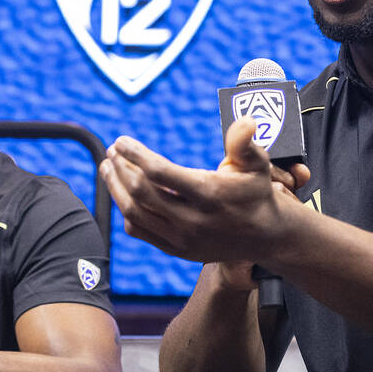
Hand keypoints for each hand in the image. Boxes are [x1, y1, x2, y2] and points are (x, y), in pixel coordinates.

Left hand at [100, 118, 310, 264]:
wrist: (265, 236)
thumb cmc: (256, 192)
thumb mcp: (257, 164)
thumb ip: (245, 143)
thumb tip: (246, 121)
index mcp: (210, 195)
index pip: (160, 173)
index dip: (135, 155)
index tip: (121, 140)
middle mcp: (193, 221)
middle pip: (141, 193)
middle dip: (120, 169)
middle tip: (112, 151)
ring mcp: (183, 239)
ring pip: (134, 213)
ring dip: (115, 188)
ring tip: (108, 167)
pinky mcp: (176, 250)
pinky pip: (140, 231)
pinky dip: (126, 211)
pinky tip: (122, 193)